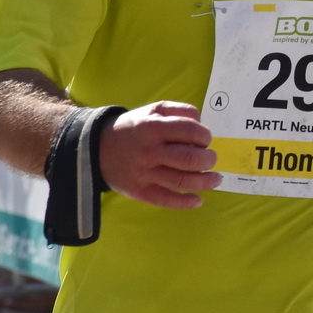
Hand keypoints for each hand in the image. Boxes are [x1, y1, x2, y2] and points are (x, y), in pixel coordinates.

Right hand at [96, 101, 220, 209]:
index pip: (191, 132)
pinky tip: (198, 199)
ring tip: (215, 179)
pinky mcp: (140, 191)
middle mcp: (150, 151)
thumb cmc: (134, 128)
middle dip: (208, 160)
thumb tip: (202, 124)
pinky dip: (186, 202)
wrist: (97, 148)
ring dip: (205, 182)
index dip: (205, 136)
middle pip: (190, 159)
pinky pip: (167, 200)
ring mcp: (145, 173)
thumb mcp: (153, 109)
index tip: (205, 140)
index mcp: (154, 127)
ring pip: (182, 181)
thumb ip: (180, 111)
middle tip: (211, 159)